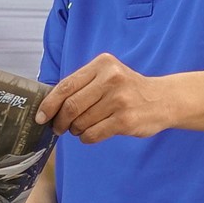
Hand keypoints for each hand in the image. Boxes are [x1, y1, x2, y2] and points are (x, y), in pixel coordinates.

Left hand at [37, 54, 178, 143]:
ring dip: (75, 130)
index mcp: (103, 64)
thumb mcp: (108, 75)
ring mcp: (119, 100)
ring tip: (81, 128)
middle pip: (71, 106)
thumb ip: (82, 85)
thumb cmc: (128, 90)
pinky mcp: (125, 120)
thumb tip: (49, 105)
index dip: (49, 104)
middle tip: (58, 128)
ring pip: (81, 122)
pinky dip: (86, 138)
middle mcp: (111, 79)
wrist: (163, 99)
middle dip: (60, 121)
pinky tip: (91, 134)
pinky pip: (93, 134)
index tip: (41, 116)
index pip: (66, 85)